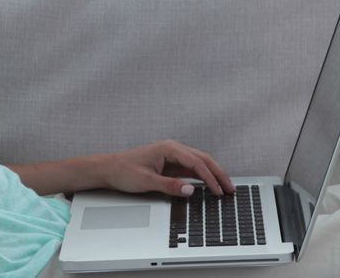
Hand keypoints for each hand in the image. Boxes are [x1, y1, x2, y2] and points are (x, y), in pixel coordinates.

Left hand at [101, 140, 235, 197]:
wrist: (108, 168)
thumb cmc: (124, 171)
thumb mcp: (146, 181)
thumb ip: (170, 186)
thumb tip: (191, 190)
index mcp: (169, 148)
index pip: (197, 162)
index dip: (210, 178)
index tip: (219, 191)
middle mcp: (173, 149)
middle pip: (203, 159)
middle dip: (219, 174)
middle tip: (231, 188)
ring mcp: (173, 156)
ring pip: (199, 163)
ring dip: (213, 174)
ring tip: (225, 188)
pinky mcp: (170, 164)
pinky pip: (191, 169)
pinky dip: (203, 177)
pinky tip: (210, 186)